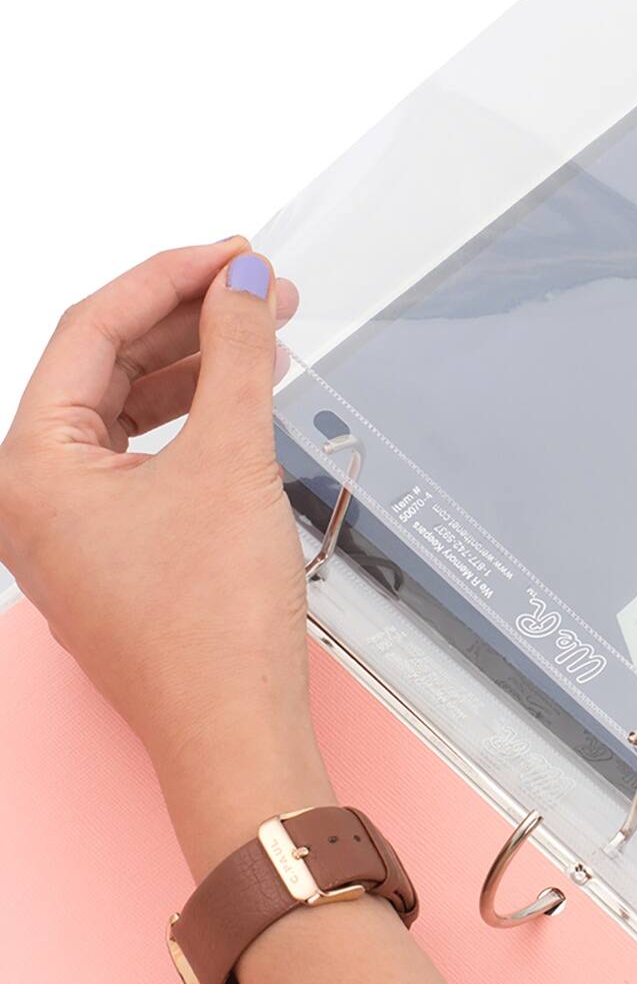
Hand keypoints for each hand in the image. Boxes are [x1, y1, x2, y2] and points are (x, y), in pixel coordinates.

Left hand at [0, 239, 328, 872]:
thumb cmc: (211, 627)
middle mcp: (32, 496)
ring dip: (194, 365)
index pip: (91, 334)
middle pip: (103, 368)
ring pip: (124, 411)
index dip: (168, 280)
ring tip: (261, 330)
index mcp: (29, 469)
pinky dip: (192, 417)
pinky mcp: (111, 552)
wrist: (234, 729)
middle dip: (186, 319)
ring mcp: (68, 528)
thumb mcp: (232, 459)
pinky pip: (142, 456)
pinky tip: (241, 396)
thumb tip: (244, 285)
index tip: (232, 253)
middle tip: (257, 284)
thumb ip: (238, 355)